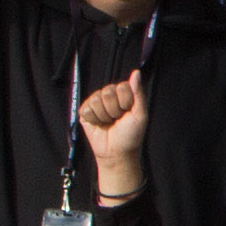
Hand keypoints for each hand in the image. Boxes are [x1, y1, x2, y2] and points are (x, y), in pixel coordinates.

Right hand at [78, 67, 150, 201]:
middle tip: (117, 120)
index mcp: (124, 94)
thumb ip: (138, 93)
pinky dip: (94, 119)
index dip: (125, 102)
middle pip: (107, 92)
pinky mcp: (85, 112)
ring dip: (104, 116)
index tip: (128, 113)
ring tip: (108, 123)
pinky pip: (86, 108)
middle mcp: (110, 96)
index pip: (121, 86)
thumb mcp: (140, 114)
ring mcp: (96, 103)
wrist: (117, 153)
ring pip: (96, 99)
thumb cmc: (131, 135)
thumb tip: (136, 72)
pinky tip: (99, 125)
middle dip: (114, 110)